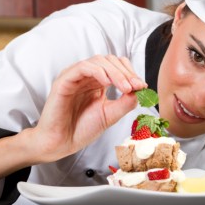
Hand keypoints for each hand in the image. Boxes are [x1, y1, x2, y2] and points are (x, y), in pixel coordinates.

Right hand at [31, 55, 146, 161]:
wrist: (62, 143)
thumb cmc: (83, 129)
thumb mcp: (111, 114)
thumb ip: (126, 102)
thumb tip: (141, 89)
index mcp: (98, 82)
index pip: (117, 66)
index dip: (131, 73)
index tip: (142, 86)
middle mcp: (87, 77)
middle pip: (110, 60)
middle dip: (126, 72)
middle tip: (136, 86)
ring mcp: (75, 77)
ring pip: (98, 61)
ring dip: (116, 72)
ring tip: (125, 88)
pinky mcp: (64, 80)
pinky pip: (82, 68)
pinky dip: (98, 71)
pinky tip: (107, 83)